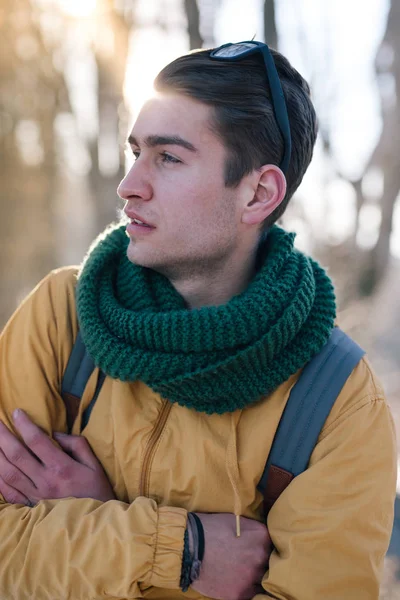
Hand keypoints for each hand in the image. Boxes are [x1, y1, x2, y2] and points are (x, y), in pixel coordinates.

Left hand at [0, 409, 114, 504]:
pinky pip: (8, 492)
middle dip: (2, 436)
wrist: (95, 524)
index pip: (37, 442)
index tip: (16, 412)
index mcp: (61, 468)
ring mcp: (35, 496)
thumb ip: (76, 444)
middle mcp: (44, 481)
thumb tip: (55, 434)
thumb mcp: (94, 464)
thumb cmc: (96, 491)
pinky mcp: (30, 507)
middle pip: (16, 455)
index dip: (24, 425)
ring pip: (7, 473)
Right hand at [191, 513, 271, 599]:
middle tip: (244, 560)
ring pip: (260, 580)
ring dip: (252, 577)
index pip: (272, 544)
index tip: (253, 548)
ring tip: (238, 572)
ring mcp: (250, 577)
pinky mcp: (239, 593)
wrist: (188, 546)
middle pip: (267, 563)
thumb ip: (252, 529)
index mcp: (261, 537)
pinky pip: (249, 593)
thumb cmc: (210, 528)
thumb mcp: (234, 520)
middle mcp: (261, 557)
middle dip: (258, 562)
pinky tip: (232, 581)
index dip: (262, 546)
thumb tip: (261, 538)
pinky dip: (242, 589)